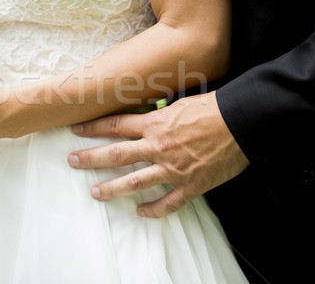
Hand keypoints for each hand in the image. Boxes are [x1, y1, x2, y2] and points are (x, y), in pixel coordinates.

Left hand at [67, 91, 249, 217]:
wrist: (242, 121)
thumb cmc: (214, 107)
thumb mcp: (180, 103)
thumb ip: (158, 112)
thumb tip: (144, 112)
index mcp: (155, 123)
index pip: (115, 125)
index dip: (92, 128)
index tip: (75, 131)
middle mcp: (157, 146)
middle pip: (116, 153)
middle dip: (90, 158)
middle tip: (72, 162)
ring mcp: (172, 167)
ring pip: (134, 181)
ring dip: (111, 188)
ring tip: (95, 192)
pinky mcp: (190, 184)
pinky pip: (167, 202)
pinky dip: (153, 209)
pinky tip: (141, 212)